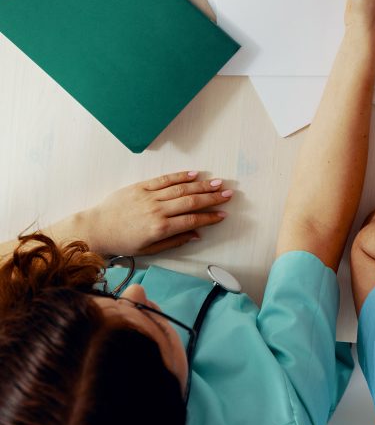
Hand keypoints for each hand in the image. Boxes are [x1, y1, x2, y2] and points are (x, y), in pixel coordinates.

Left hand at [79, 171, 233, 255]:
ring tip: (217, 183)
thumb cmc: (122, 243)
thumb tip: (196, 234)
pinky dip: (180, 176)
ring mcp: (149, 196)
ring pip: (181, 188)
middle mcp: (157, 210)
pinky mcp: (141, 186)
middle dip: (212, 198)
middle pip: (191, 201)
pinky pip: (164, 179)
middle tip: (228, 194)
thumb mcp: (149, 250)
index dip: (209, 217)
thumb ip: (174, 241)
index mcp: (160, 228)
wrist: (97, 229)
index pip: (191, 219)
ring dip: (201, 185)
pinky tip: (194, 174)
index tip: (223, 214)